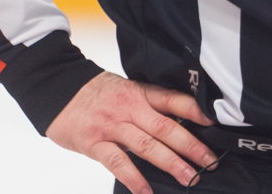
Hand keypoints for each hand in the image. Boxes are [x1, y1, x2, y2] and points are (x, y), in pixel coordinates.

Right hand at [46, 71, 217, 193]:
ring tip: (189, 178)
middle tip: (210, 161)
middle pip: (166, 127)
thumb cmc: (96, 92)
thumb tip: (179, 120)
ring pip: (146, 146)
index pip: (173, 100)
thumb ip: (149, 104)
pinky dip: (133, 178)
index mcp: (140, 93)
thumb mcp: (126, 89)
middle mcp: (130, 109)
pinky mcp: (95, 143)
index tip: (215, 123)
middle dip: (191, 145)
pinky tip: (146, 192)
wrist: (57, 89)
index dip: (195, 111)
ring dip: (170, 163)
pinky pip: (117, 162)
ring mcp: (112, 126)